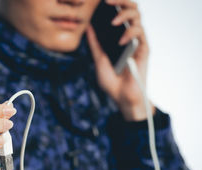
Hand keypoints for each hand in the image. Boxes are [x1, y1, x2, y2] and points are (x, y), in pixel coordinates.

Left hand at [86, 0, 154, 120]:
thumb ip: (94, 43)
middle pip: (131, 8)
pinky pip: (140, 34)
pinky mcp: (144, 49)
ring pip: (137, 16)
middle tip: (107, 0)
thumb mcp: (98, 59)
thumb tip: (88, 26)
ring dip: (125, 14)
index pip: (119, 12)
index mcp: (119, 36)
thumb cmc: (111, 81)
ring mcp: (138, 41)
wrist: (121, 98)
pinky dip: (130, 33)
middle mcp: (130, 36)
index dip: (114, 2)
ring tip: (113, 21)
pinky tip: (121, 41)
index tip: (101, 0)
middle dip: (121, 0)